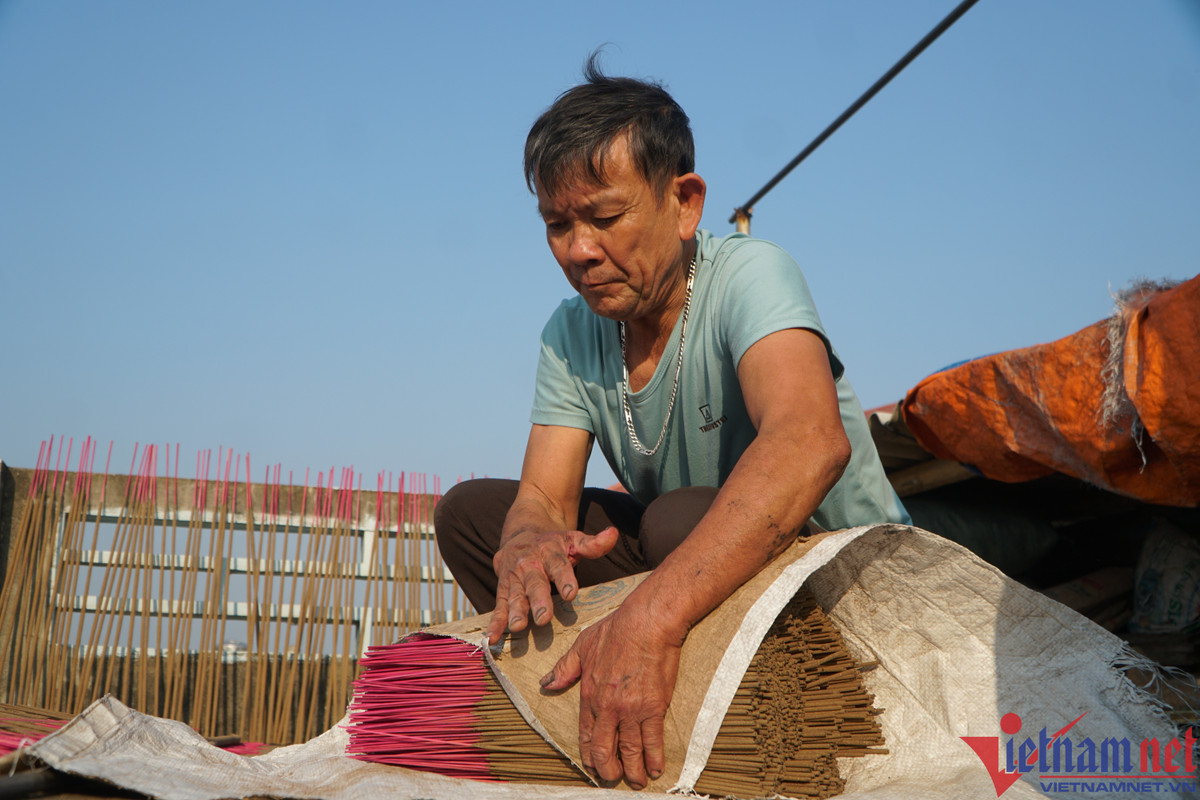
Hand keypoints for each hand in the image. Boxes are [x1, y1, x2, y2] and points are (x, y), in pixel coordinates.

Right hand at [486, 526, 617, 644]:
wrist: (521, 530)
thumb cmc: (554, 543)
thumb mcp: (573, 539)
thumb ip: (593, 544)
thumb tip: (613, 533)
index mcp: (550, 552)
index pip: (559, 566)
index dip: (565, 579)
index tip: (571, 594)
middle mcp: (530, 564)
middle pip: (535, 583)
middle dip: (538, 600)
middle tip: (543, 618)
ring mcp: (514, 577)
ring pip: (514, 595)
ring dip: (515, 611)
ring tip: (518, 627)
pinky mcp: (502, 588)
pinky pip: (498, 605)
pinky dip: (494, 621)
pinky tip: (492, 637)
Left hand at [539, 604, 683, 789]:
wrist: (647, 623)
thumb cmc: (616, 630)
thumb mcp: (583, 645)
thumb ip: (565, 668)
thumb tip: (546, 683)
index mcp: (589, 695)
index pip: (586, 735)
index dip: (589, 756)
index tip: (593, 767)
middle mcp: (608, 708)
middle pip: (605, 751)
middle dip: (608, 771)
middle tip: (613, 779)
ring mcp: (631, 710)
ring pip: (630, 751)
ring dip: (633, 771)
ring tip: (637, 781)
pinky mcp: (653, 708)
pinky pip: (653, 741)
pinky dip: (654, 758)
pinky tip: (656, 768)